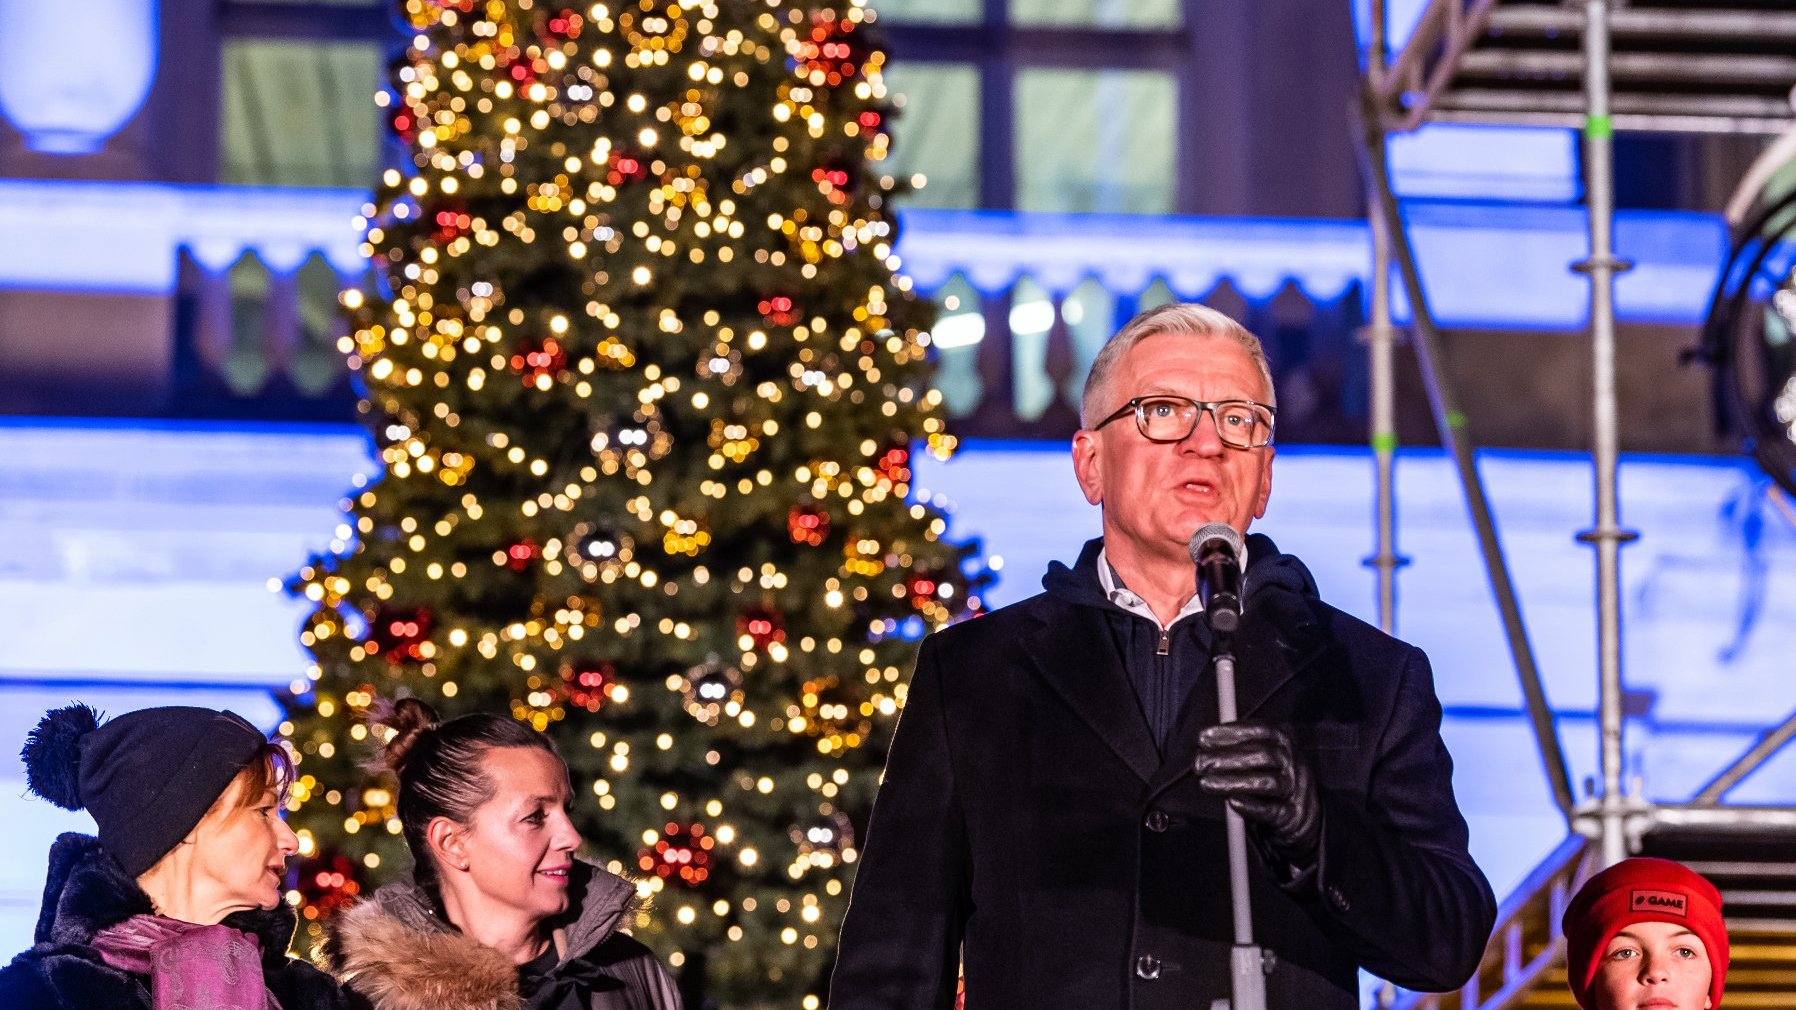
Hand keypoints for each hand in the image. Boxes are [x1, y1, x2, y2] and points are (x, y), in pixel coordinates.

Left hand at [1193, 722, 1321, 864]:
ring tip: (1207, 783)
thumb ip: (1240, 749)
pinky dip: (1251, 806)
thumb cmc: (1273, 782)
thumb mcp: (1263, 760)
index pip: (1261, 731)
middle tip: (1200, 763)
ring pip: (1267, 783)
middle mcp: (1292, 764)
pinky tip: (1232, 802)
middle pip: (1264, 755)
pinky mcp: (1290, 816)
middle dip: (1227, 757)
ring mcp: (1294, 790)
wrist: (1302, 818)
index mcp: (1284, 744)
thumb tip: (1207, 742)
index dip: (1231, 732)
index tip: (1204, 738)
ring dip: (1233, 782)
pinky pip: (1271, 810)